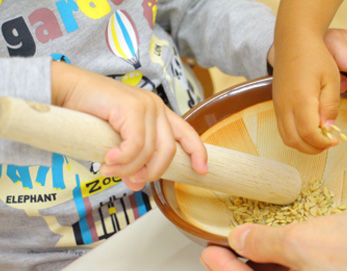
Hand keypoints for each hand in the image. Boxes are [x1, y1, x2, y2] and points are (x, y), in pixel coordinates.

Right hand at [51, 62, 206, 190]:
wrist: (68, 90)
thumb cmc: (91, 115)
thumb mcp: (118, 141)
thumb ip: (132, 160)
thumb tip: (136, 183)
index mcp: (158, 114)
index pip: (187, 133)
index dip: (197, 152)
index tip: (201, 171)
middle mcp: (156, 107)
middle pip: (168, 151)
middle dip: (153, 172)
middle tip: (132, 181)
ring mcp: (146, 106)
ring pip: (149, 152)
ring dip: (129, 168)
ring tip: (109, 170)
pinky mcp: (131, 107)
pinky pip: (135, 145)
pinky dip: (122, 159)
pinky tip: (107, 160)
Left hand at [201, 215, 346, 270]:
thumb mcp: (301, 243)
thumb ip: (264, 243)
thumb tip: (239, 239)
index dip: (223, 267)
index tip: (208, 251)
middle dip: (236, 263)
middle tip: (218, 246)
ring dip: (255, 259)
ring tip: (240, 239)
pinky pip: (293, 270)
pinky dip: (277, 258)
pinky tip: (271, 241)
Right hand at [272, 31, 340, 153]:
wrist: (293, 41)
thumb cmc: (315, 57)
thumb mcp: (331, 80)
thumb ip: (330, 106)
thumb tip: (328, 128)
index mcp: (300, 100)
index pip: (309, 134)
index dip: (323, 142)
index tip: (336, 140)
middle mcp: (285, 107)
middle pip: (295, 141)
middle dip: (313, 148)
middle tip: (328, 143)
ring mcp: (278, 106)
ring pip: (286, 137)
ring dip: (303, 145)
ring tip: (319, 139)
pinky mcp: (276, 104)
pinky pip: (282, 129)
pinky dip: (295, 136)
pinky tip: (308, 130)